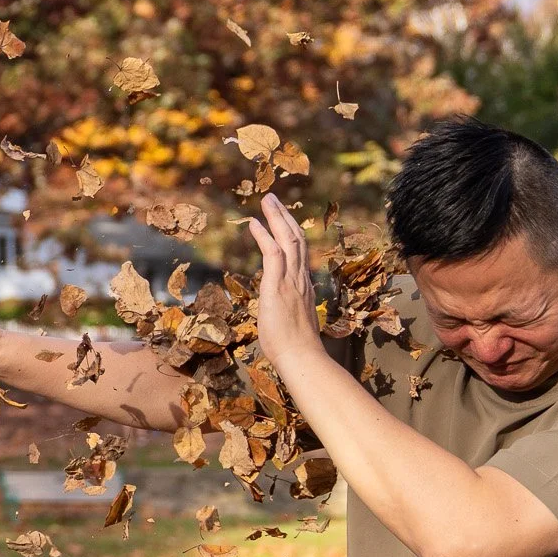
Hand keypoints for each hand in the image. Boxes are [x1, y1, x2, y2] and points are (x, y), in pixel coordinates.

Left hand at [248, 193, 325, 372]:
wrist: (302, 357)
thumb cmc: (295, 348)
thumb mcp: (291, 321)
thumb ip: (288, 309)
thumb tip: (282, 310)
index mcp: (303, 286)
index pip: (300, 253)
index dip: (292, 233)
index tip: (284, 220)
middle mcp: (301, 278)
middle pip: (296, 239)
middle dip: (285, 217)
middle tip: (274, 199)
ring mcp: (291, 280)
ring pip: (287, 240)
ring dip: (276, 217)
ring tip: (267, 200)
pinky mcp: (278, 285)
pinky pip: (273, 253)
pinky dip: (264, 236)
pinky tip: (254, 223)